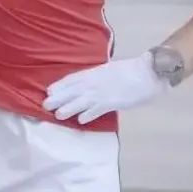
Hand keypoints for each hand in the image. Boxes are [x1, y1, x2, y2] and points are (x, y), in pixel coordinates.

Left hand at [43, 53, 167, 124]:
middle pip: (72, 90)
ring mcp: (102, 92)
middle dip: (58, 98)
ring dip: (68, 108)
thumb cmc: (131, 71)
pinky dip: (88, 115)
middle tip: (44, 105)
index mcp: (94, 72)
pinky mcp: (112, 102)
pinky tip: (81, 121)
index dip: (60, 85)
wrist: (147, 72)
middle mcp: (95, 82)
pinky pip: (96, 110)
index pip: (73, 78)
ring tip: (57, 115)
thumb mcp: (110, 70)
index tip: (49, 90)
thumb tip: (89, 84)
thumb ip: (98, 77)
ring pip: (81, 101)